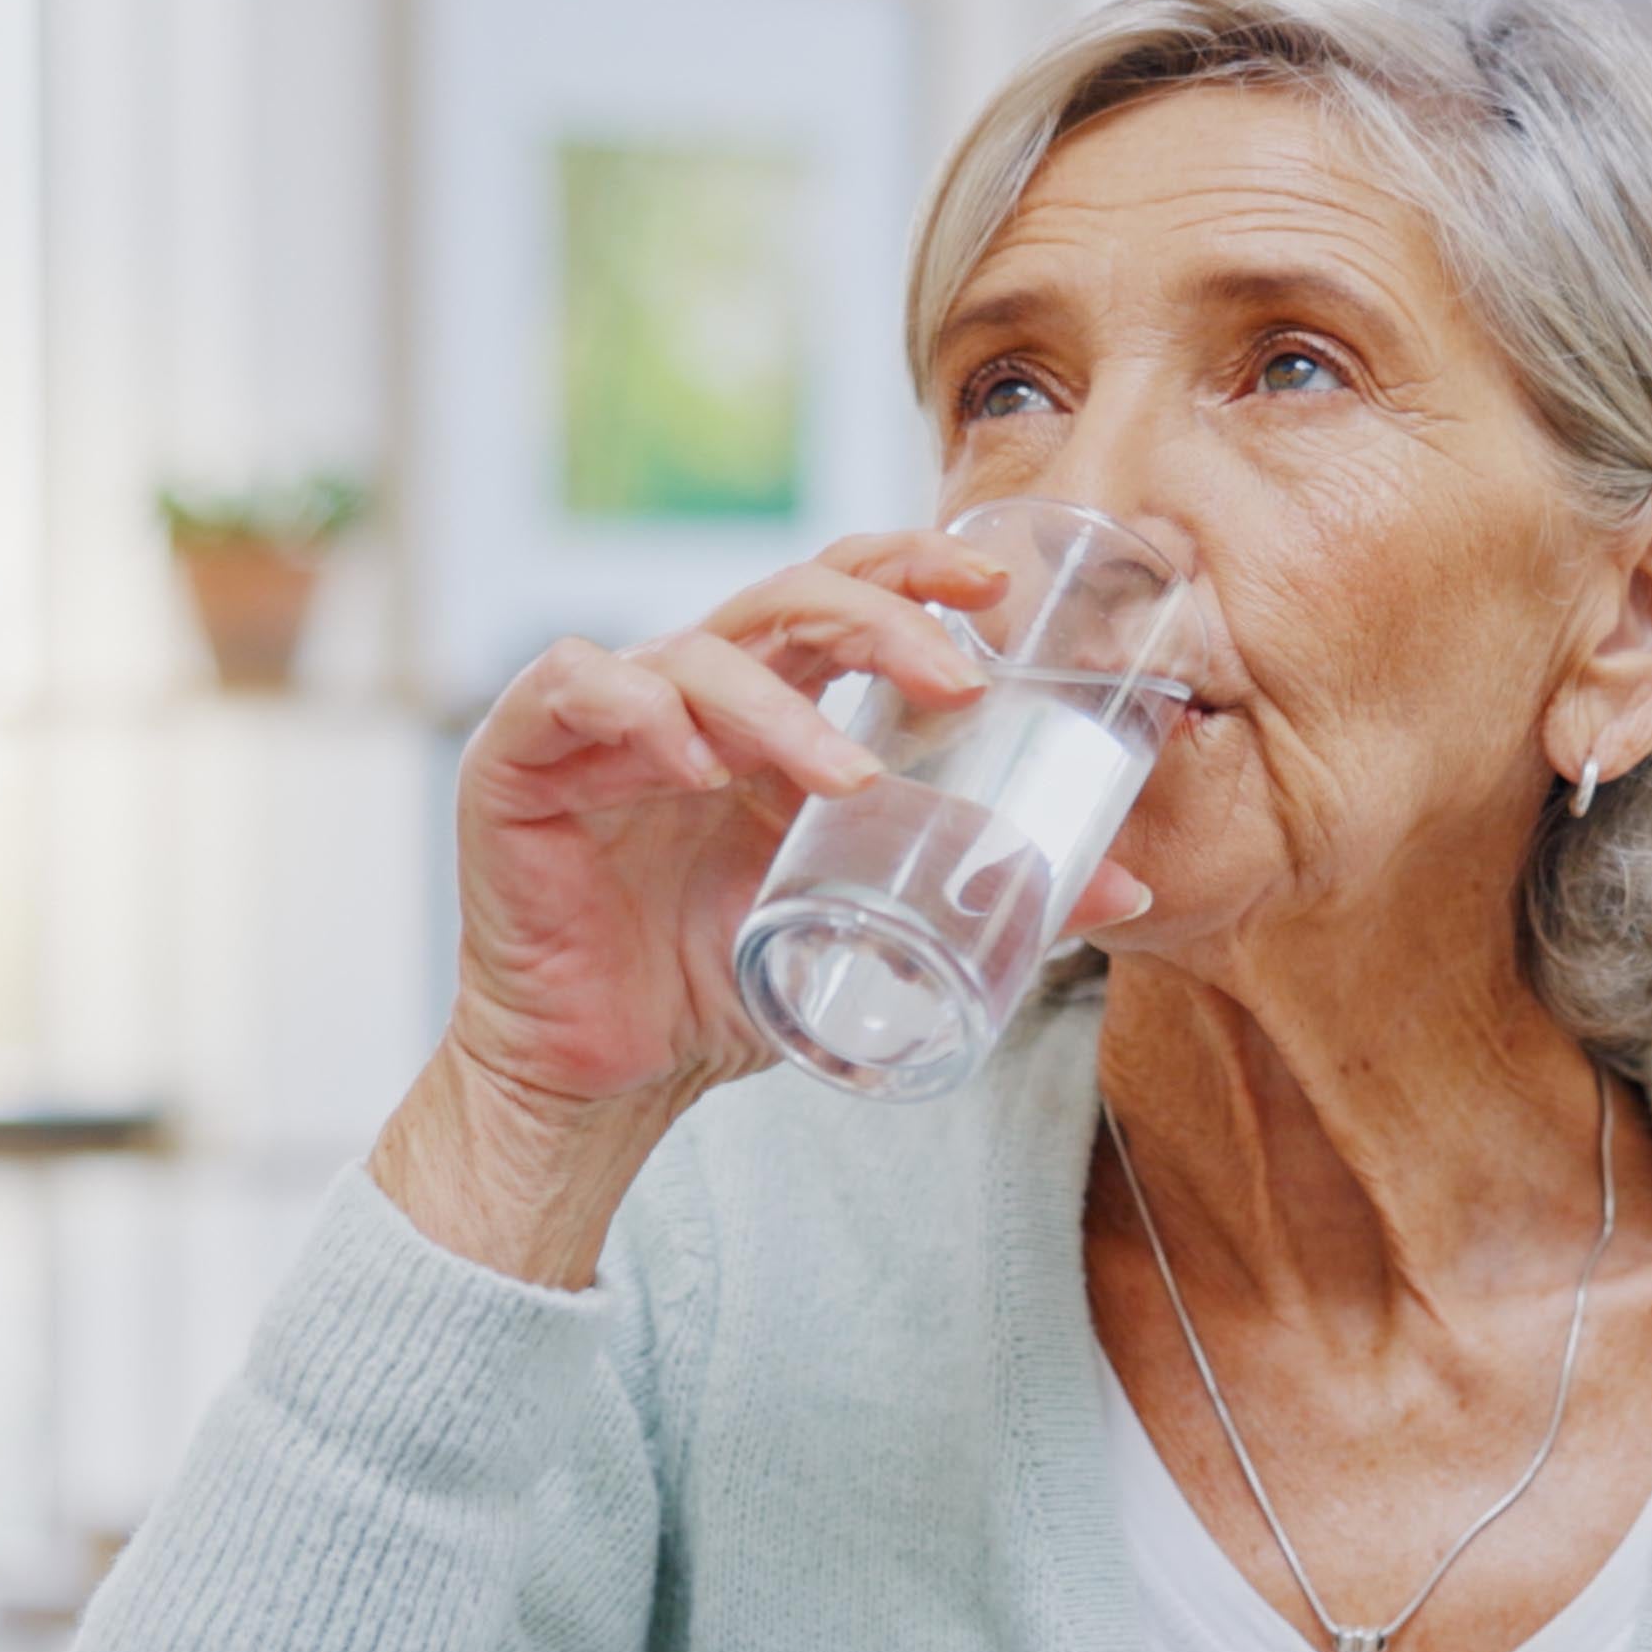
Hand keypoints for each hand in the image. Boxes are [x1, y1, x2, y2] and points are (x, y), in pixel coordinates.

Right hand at [371, 525, 1156, 1281]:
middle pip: (786, 598)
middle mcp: (692, 691)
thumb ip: (980, 892)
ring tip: (847, 777)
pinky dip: (638, 709)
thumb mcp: (866, 929)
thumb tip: (1130, 887)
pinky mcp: (521, 759)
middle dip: (879, 618)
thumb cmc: (723, 986)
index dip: (913, 570)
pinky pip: (575, 690)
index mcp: (771, 707)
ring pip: (697, 653)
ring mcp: (605, 718)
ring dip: (782, 708)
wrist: (604, 1081)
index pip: (843, 596)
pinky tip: (693, 763)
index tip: (995, 587)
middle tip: (955, 673)